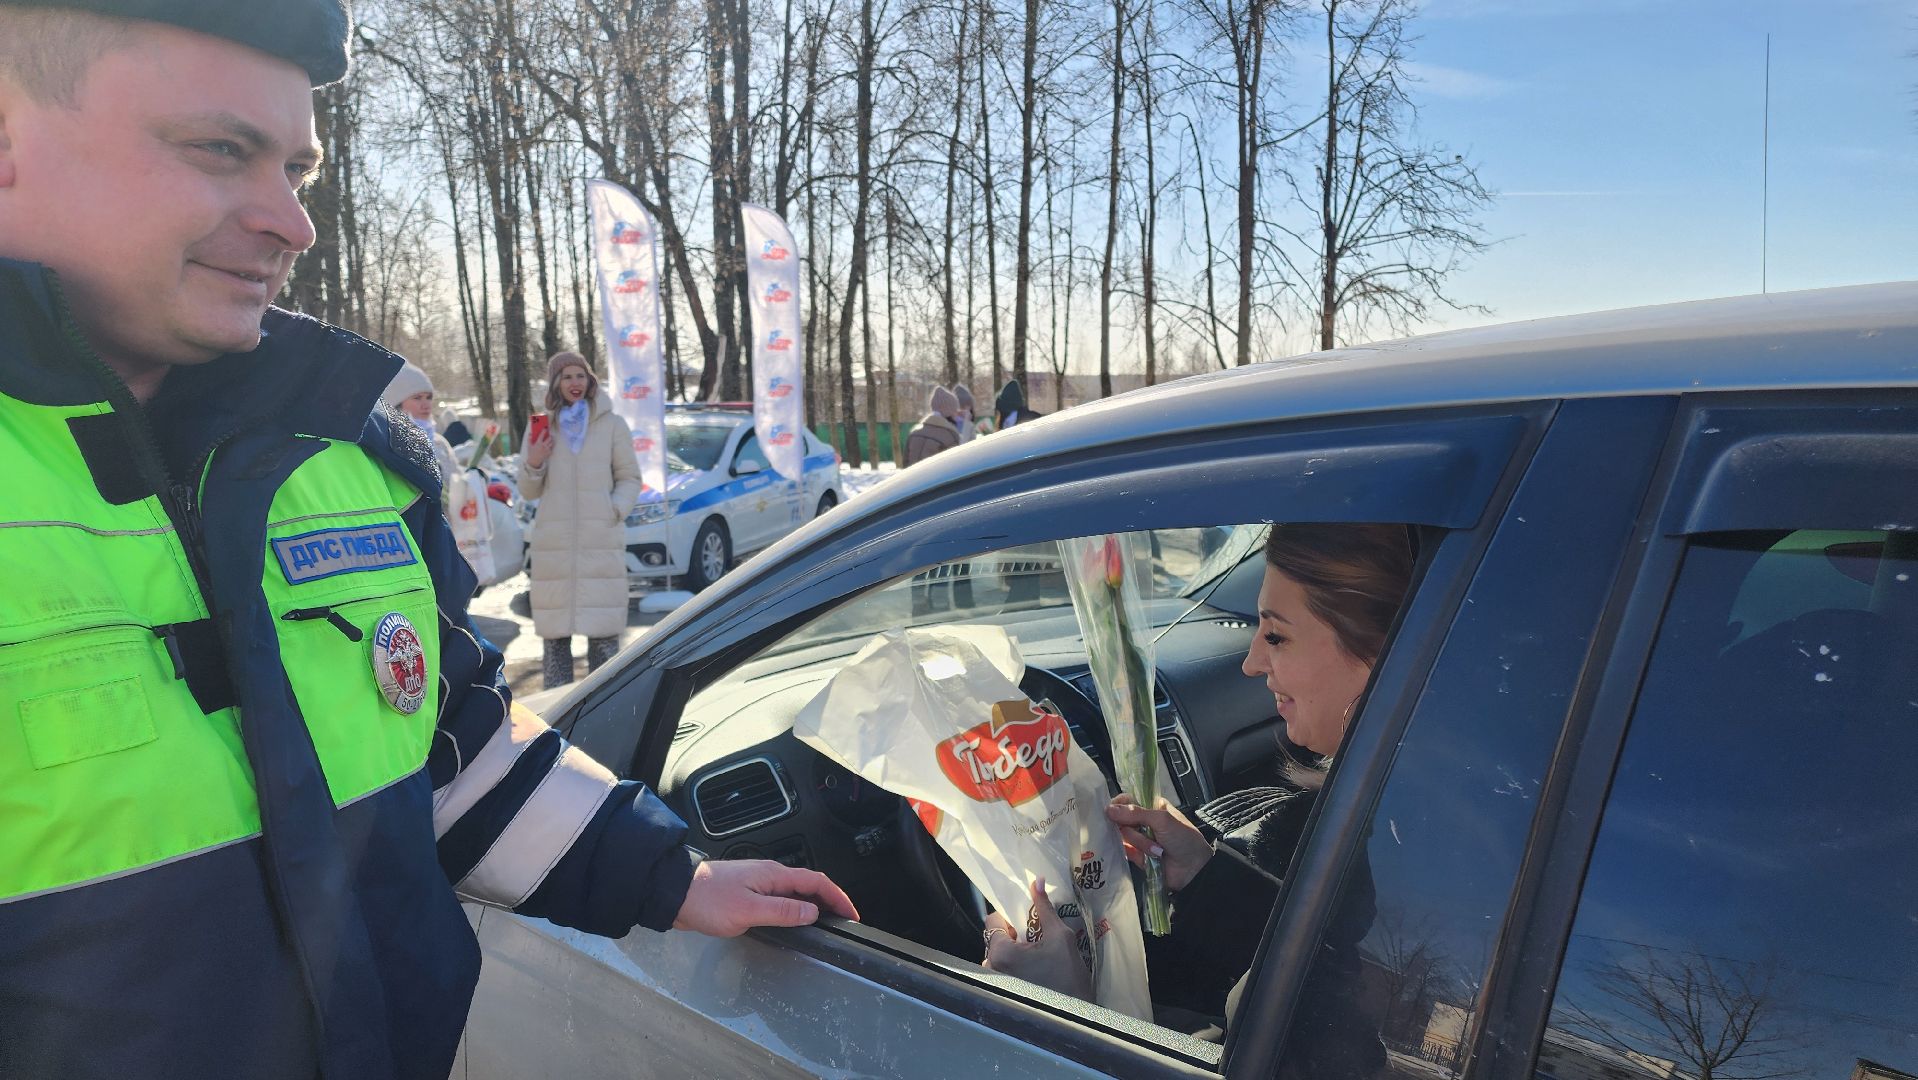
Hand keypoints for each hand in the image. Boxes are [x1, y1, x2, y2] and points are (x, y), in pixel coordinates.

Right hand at [526, 427, 553, 467]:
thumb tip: (530, 434)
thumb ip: (529, 439)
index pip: (542, 435)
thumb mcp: (529, 446)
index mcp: (538, 443)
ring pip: (552, 442)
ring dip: (551, 440)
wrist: (534, 461)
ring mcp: (547, 449)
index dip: (544, 431)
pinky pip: (551, 447)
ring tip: (550, 439)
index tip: (545, 428)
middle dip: (550, 436)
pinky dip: (551, 445)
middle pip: (549, 438)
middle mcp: (543, 446)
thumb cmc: (531, 453)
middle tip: (549, 434)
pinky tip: (549, 444)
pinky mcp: (549, 453)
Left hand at [672, 859, 859, 937]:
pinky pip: (780, 899)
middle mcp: (769, 875)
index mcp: (774, 875)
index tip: (853, 915)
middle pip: (809, 885)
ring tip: (825, 923)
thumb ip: (783, 911)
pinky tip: (793, 921)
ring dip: (813, 904)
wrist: (675, 894)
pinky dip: (795, 908)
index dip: (838, 898)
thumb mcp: (749, 910)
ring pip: (795, 892)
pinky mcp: (747, 893)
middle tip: (844, 921)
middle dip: (831, 901)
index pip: (817, 882)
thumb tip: (813, 911)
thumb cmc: (709, 900)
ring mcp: (758, 883)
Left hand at [981, 877, 1091, 999]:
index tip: (1025, 917)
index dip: (1008, 914)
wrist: (1076, 1015)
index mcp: (1001, 953)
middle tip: (1034, 934)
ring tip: (1036, 950)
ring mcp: (997, 983)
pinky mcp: (1004, 992)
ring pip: (998, 954)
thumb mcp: (1060, 936)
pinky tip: (1034, 965)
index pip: (992, 921)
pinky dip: (1014, 963)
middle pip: (995, 938)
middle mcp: (992, 968)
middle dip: (1012, 933)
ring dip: (1014, 949)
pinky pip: (1002, 969)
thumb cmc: (1069, 977)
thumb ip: (1044, 908)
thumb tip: (1036, 881)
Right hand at [1107, 794, 1211, 891]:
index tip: (1111, 811)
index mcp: (1151, 806)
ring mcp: (1139, 838)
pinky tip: (1142, 855)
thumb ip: (1136, 813)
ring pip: (1123, 835)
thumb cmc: (1183, 838)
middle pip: (1121, 818)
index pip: (1127, 800)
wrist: (1192, 869)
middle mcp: (1143, 821)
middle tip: (1141, 831)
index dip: (1117, 804)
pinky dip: (1132, 852)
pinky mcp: (1136, 855)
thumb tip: (1108, 809)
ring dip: (1139, 842)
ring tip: (1156, 849)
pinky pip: (1124, 851)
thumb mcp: (1162, 820)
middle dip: (1130, 826)